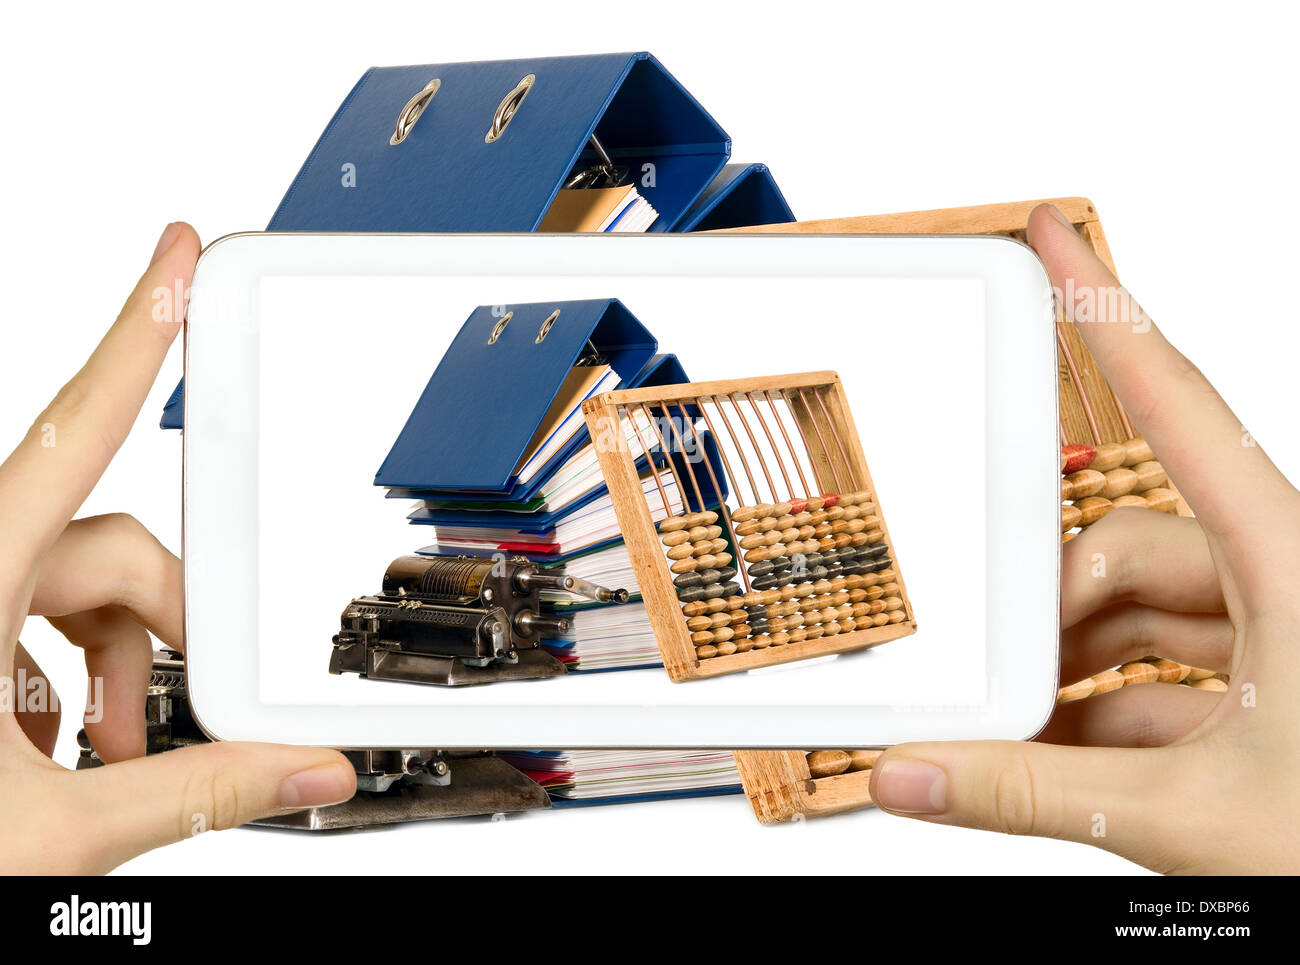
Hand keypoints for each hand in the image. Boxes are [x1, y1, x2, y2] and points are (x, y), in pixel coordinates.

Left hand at [0, 223, 354, 873]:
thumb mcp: (51, 825)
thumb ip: (193, 793)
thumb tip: (305, 770)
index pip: (77, 426)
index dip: (137, 330)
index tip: (175, 252)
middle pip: (108, 541)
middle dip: (166, 624)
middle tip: (194, 706)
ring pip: (80, 588)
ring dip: (123, 666)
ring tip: (118, 749)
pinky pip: (43, 623)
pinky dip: (81, 679)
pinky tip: (75, 745)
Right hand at [868, 203, 1299, 873]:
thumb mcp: (1192, 813)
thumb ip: (1035, 790)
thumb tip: (915, 773)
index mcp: (1292, 565)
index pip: (1178, 401)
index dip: (1104, 307)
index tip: (1055, 236)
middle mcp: (1283, 580)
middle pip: (1126, 542)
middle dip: (1049, 607)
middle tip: (998, 664)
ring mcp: (1273, 634)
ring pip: (1136, 611)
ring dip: (1070, 671)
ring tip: (1022, 728)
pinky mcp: (1263, 689)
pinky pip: (1156, 669)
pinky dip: (1099, 707)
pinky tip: (1055, 749)